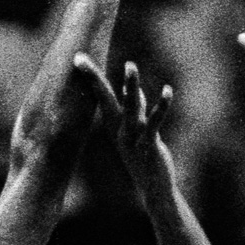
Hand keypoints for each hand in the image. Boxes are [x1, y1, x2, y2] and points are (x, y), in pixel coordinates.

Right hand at [73, 55, 175, 198]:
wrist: (154, 188)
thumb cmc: (144, 157)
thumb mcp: (137, 131)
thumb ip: (137, 110)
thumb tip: (136, 90)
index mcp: (114, 125)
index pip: (100, 96)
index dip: (91, 77)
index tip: (78, 57)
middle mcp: (119, 130)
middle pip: (105, 99)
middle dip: (95, 78)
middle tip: (82, 58)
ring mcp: (132, 139)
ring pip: (130, 107)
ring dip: (130, 86)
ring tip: (130, 65)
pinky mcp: (149, 146)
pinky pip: (154, 123)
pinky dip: (161, 107)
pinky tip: (167, 91)